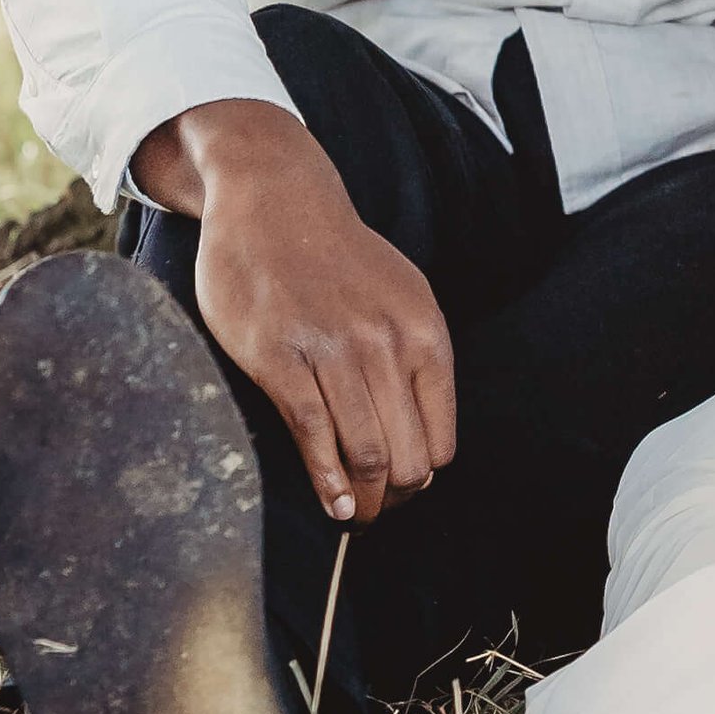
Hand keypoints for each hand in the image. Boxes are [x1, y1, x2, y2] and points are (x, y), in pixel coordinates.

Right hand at [135, 100, 455, 522]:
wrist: (274, 199)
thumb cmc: (337, 256)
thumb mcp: (401, 294)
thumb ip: (415, 359)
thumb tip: (423, 440)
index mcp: (424, 330)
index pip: (440, 437)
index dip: (421, 476)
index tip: (401, 490)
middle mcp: (387, 342)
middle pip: (407, 457)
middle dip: (393, 499)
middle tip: (374, 513)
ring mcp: (333, 350)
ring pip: (365, 453)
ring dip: (362, 501)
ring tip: (353, 514)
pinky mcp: (281, 358)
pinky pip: (314, 435)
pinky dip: (325, 480)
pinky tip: (329, 501)